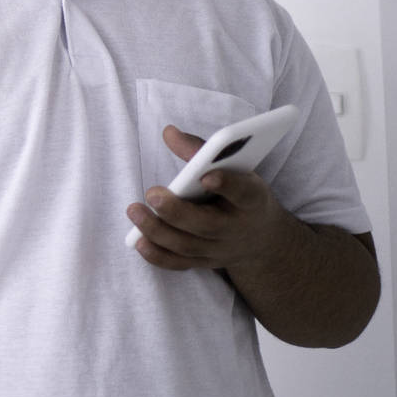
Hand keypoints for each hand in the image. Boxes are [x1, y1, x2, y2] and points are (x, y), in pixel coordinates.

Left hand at [126, 124, 296, 271]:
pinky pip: (179, 264)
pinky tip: (138, 241)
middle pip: (207, 225)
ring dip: (158, 231)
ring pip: (188, 246)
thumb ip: (203, 151)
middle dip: (177, 211)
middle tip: (152, 193)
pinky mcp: (204, 262)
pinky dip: (157, 256)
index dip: (227, 185)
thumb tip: (168, 132)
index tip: (206, 175)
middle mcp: (236, 228)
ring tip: (134, 211)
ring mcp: (219, 249)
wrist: (262, 238)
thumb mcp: (237, 170)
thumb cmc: (242, 194)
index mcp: (251, 200)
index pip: (243, 193)